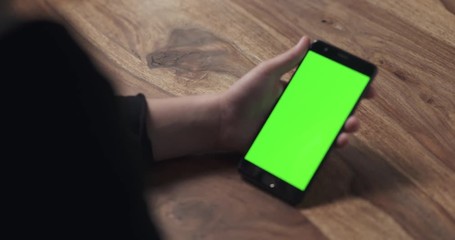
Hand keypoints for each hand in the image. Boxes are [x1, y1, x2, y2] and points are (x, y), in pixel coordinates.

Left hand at [218, 36, 374, 151]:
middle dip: (349, 113)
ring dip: (341, 131)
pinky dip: (326, 145)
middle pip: (331, 111)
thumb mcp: (267, 73)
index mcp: (296, 91)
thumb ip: (288, 60)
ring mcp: (294, 127)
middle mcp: (298, 109)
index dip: (348, 89)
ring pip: (325, 130)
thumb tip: (306, 40)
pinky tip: (334, 145)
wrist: (224, 122)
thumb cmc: (243, 95)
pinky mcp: (288, 143)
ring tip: (347, 131)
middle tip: (354, 116)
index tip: (365, 89)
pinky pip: (311, 145)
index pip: (327, 89)